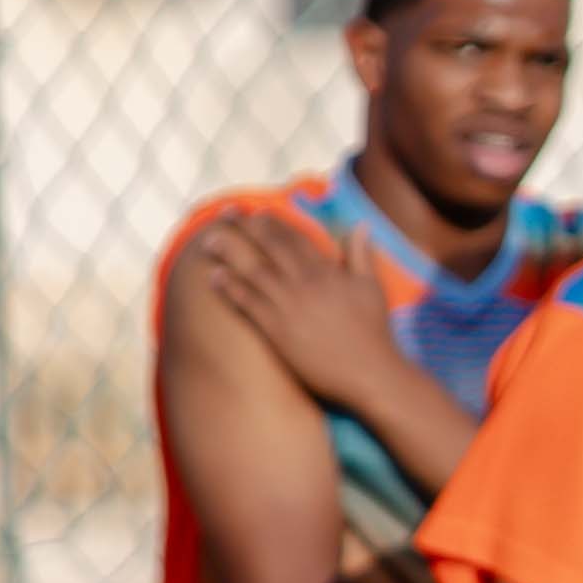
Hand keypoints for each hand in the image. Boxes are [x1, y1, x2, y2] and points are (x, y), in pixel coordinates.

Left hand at [191, 210, 413, 418]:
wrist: (368, 371)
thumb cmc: (374, 331)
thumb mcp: (372, 286)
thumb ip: (362, 253)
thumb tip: (360, 225)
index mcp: (326, 271)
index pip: (294, 237)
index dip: (272, 222)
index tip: (255, 211)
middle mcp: (304, 283)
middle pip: (268, 247)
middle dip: (244, 227)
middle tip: (224, 214)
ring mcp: (288, 306)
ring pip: (252, 271)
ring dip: (229, 253)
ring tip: (209, 241)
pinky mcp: (276, 330)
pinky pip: (247, 302)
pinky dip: (230, 287)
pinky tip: (214, 277)